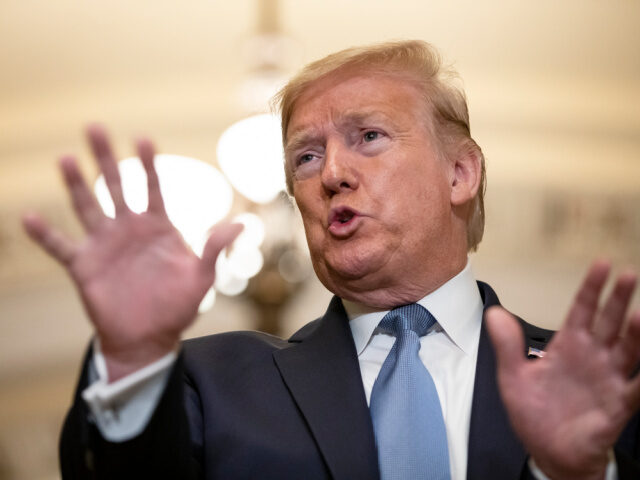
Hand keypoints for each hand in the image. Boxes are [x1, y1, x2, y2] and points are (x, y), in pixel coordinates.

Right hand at [23, 125, 241, 381]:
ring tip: (65, 158)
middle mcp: (127, 229)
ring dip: (75, 184)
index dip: (147, 164)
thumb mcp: (201, 278)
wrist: (149, 338)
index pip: (151, 187)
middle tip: (94, 127)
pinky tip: (28, 217)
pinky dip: (45, 234)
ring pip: (86, 207)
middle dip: (105, 158)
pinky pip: (60, 247)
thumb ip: (214, 249)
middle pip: (114, 186)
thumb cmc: (177, 307)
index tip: (142, 138)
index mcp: (157, 227)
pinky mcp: (84, 266)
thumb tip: (242, 225)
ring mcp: (104, 245)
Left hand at [487, 261, 639, 479]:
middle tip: (628, 275)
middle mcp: (592, 358)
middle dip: (618, 300)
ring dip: (636, 334)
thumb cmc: (534, 413)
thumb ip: (507, 345)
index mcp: (568, 346)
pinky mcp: (617, 406)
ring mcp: (608, 380)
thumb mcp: (513, 377)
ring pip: (627, 351)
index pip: (581, 311)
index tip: (601, 264)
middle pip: (608, 323)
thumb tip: (493, 312)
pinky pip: (637, 389)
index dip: (591, 289)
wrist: (549, 452)